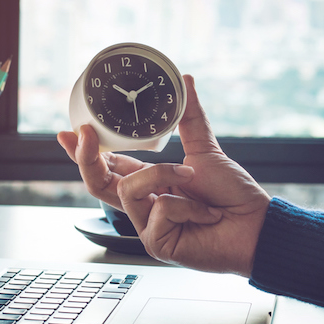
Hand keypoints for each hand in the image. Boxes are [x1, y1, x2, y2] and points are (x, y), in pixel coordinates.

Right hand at [58, 75, 270, 274]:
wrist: (255, 225)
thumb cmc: (232, 195)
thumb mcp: (204, 150)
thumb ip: (189, 117)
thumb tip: (185, 80)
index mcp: (148, 185)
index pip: (107, 166)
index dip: (84, 151)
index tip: (68, 131)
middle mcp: (142, 206)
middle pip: (97, 183)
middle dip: (86, 157)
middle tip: (85, 133)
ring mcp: (146, 227)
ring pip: (129, 190)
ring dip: (163, 175)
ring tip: (192, 178)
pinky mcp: (156, 244)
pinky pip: (158, 210)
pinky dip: (187, 205)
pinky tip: (205, 214)